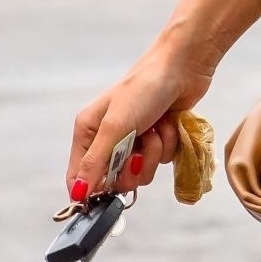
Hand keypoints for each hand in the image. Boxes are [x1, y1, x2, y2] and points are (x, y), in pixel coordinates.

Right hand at [65, 46, 216, 202]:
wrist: (183, 67)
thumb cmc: (144, 89)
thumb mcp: (115, 126)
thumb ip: (95, 162)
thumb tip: (77, 195)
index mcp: (88, 131)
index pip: (78, 176)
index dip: (92, 190)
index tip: (109, 194)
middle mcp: (108, 138)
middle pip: (114, 180)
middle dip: (132, 168)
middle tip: (138, 150)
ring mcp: (134, 139)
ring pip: (140, 172)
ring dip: (153, 153)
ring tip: (156, 128)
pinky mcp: (157, 139)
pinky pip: (160, 160)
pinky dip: (168, 144)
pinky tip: (168, 123)